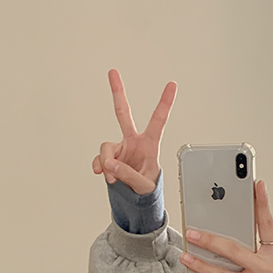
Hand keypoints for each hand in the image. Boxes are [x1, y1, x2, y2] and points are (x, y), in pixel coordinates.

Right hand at [91, 69, 176, 194]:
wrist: (137, 199)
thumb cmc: (147, 189)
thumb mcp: (143, 185)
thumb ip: (128, 174)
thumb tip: (111, 164)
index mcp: (150, 144)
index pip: (158, 120)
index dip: (165, 103)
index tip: (172, 85)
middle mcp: (133, 142)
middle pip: (123, 113)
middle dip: (118, 93)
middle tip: (112, 72)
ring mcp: (120, 149)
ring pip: (106, 147)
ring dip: (107, 163)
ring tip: (113, 178)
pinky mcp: (110, 157)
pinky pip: (100, 159)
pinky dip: (100, 167)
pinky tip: (103, 175)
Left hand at [180, 180, 272, 272]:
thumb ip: (254, 252)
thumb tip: (223, 240)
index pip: (268, 225)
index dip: (262, 204)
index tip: (257, 185)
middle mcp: (267, 270)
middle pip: (234, 250)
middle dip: (210, 240)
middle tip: (192, 232)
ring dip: (201, 265)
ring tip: (186, 257)